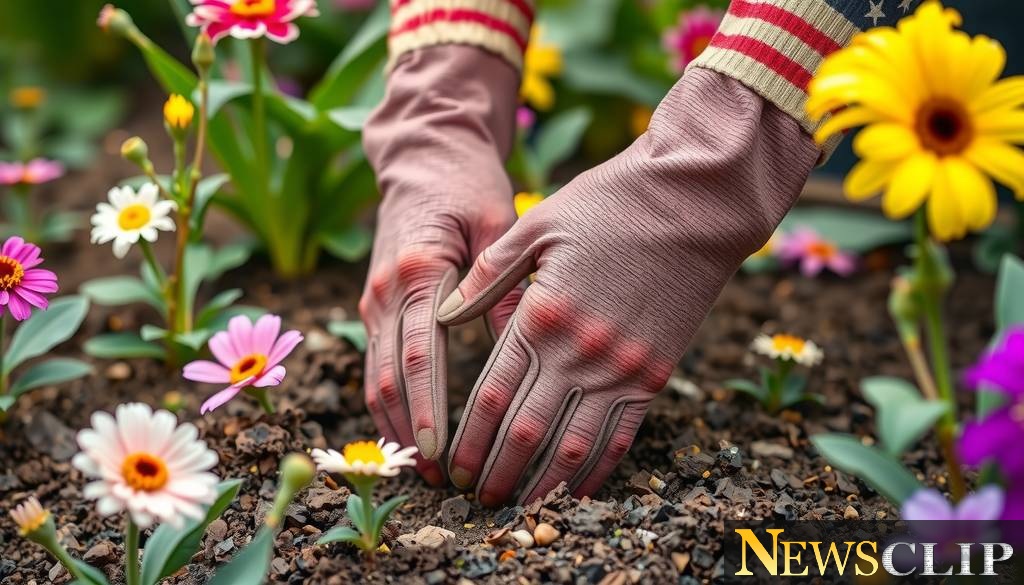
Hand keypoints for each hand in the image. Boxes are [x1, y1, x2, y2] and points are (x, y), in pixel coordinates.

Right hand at [360, 46, 520, 483]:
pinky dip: (388, 402)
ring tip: (421, 466)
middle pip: (386, 377)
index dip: (427, 407)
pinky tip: (409, 431)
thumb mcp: (495, 226)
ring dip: (394, 424)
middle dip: (408, 431)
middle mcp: (386, 291)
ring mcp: (374, 299)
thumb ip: (500, 287)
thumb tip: (517, 350)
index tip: (440, 449)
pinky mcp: (376, 304)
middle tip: (434, 475)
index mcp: (417, 271)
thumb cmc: (468, 187)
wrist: (425, 157)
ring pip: (373, 377)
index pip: (417, 354)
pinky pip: (375, 363)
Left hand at [437, 69, 819, 504]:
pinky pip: (622, 436)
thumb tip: (444, 313)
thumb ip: (489, 274)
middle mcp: (579, 352)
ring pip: (572, 447)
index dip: (468, 438)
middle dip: (495, 471)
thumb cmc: (611, 204)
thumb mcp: (538, 223)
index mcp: (542, 315)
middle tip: (475, 499)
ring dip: (541, 484)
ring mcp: (621, 369)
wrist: (696, 203)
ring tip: (518, 507)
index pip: (492, 396)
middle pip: (525, 432)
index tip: (452, 465)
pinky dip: (596, 470)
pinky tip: (576, 490)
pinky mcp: (655, 373)